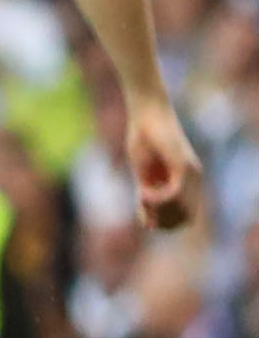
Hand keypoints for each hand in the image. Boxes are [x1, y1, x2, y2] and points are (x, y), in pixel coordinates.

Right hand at [124, 96, 202, 231]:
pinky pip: (174, 195)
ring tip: (142, 198)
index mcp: (187, 183)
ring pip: (182, 210)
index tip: (145, 217)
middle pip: (185, 219)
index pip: (185, 218)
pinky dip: (157, 199)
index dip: (165, 223)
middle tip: (142, 207)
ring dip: (159, 211)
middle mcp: (195, 181)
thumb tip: (149, 225)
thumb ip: (148, 197)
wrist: (146, 111)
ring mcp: (192, 174)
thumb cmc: (143, 137)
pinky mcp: (183, 166)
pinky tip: (143, 193)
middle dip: (163, 220)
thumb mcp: (143, 174)